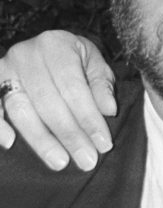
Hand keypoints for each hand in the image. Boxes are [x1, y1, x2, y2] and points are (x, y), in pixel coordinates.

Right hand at [0, 31, 115, 170]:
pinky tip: (10, 143)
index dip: (89, 118)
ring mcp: (4, 69)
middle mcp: (26, 55)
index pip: (74, 88)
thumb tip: (108, 110)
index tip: (103, 144)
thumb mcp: (93, 62)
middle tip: (87, 160)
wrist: (44, 45)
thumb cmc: (72, 57)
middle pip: (48, 102)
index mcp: (55, 46)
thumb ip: (101, 85)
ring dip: (41, 140)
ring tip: (60, 161)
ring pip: (20, 109)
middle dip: (69, 135)